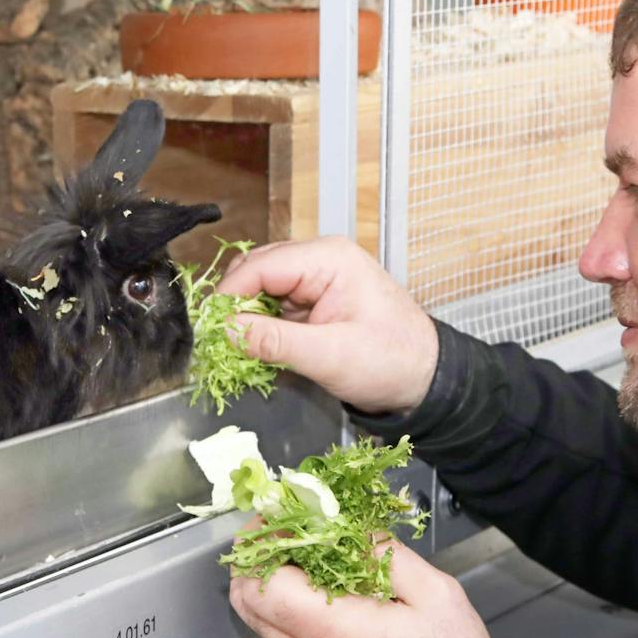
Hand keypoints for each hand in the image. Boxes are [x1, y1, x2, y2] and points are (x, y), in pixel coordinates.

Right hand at [217, 237, 437, 414]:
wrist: (426, 379)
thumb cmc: (391, 362)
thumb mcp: (330, 356)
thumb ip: (275, 341)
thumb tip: (225, 331)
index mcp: (328, 258)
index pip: (260, 266)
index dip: (229, 296)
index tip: (210, 330)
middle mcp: (320, 258)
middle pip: (256, 271)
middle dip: (235, 305)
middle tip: (220, 342)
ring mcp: (318, 278)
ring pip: (262, 288)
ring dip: (248, 316)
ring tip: (238, 347)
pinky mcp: (316, 300)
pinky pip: (276, 304)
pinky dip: (262, 324)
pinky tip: (259, 347)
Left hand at [229, 540, 506, 637]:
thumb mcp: (437, 597)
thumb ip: (388, 556)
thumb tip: (356, 530)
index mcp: (332, 632)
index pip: (260, 583)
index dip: (261, 544)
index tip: (278, 518)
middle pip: (249, 605)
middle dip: (256, 562)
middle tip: (285, 536)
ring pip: (270, 627)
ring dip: (279, 589)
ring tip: (320, 563)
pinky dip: (300, 618)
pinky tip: (339, 602)